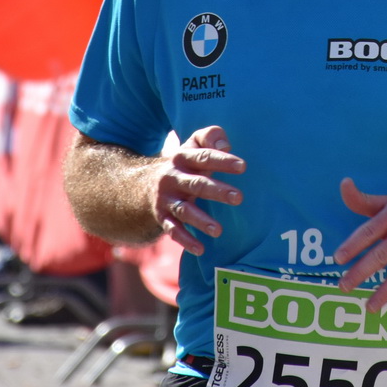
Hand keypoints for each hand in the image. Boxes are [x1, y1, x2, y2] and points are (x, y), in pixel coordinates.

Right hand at [152, 125, 244, 257]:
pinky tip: (201, 249)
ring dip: (200, 221)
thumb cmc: (183, 164)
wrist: (143, 183)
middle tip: (239, 198)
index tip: (243, 167)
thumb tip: (226, 145)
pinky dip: (185, 240)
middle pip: (196, 184)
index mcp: (182, 157)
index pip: (203, 157)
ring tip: (219, 230)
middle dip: (217, 191)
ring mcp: (166, 199)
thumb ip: (210, 137)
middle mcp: (172, 178)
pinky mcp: (162, 217)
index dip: (222, 161)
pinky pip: (172, 231)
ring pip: (184, 210)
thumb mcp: (192, 145)